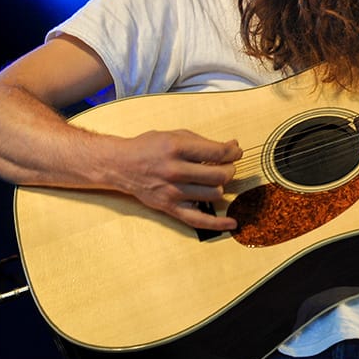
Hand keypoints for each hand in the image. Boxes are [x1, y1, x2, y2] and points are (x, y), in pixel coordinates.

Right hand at [119, 130, 242, 230]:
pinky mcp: (170, 207)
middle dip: (230, 170)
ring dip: (221, 187)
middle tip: (227, 166)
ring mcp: (172, 192)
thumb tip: (233, 147)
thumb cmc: (149, 148)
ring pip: (214, 195)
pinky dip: (218, 223)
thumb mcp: (175, 135)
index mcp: (176, 148)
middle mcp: (174, 171)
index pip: (216, 154)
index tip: (236, 152)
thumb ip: (204, 142)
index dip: (233, 153)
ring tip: (217, 180)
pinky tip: (232, 222)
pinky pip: (198, 220)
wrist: (121, 165)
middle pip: (219, 176)